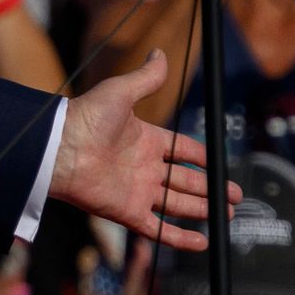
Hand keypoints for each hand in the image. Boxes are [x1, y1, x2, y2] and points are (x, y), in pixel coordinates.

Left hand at [50, 50, 239, 250]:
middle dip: (211, 189)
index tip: (220, 163)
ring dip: (202, 210)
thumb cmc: (86, 117)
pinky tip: (202, 241)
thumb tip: (160, 53)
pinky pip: (159, 229)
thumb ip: (145, 77)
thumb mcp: (120, 91)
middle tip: (234, 197)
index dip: (202, 157)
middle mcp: (143, 167)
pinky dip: (180, 238)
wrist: (59, 147)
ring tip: (227, 215)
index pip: (181, 150)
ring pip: (178, 204)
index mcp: (144, 139)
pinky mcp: (128, 212)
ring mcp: (137, 191)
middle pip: (185, 181)